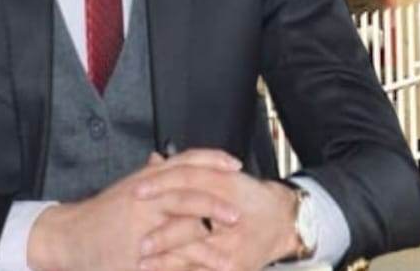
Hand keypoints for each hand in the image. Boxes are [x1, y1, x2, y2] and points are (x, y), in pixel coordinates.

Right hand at [27, 150, 244, 270]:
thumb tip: (160, 159)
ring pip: (180, 234)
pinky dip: (185, 270)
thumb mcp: (127, 189)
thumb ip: (148, 177)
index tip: (235, 164)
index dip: (212, 161)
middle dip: (215, 207)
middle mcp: (144, 200)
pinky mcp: (134, 256)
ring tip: (228, 258)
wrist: (69, 235)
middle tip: (239, 215)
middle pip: (186, 197)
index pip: (184, 163)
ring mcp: (139, 228)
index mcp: (147, 181)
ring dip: (206, 248)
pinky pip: (166, 264)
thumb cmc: (102, 213)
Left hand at [133, 168, 302, 270]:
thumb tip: (154, 160)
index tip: (136, 191)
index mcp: (226, 187)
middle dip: (161, 237)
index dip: (160, 185)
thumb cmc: (251, 198)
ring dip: (165, 262)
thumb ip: (188, 168)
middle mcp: (230, 216)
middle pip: (188, 226)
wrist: (283, 222)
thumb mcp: (223, 177)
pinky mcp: (233, 268)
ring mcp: (232, 248)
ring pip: (192, 255)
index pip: (187, 181)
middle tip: (137, 242)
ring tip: (141, 264)